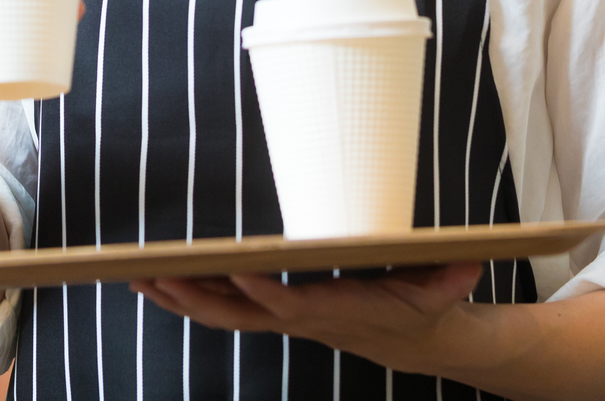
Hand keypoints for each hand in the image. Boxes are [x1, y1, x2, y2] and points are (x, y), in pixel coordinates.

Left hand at [130, 262, 484, 374]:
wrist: (418, 341)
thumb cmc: (424, 306)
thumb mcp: (444, 289)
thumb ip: (451, 277)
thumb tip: (468, 262)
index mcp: (336, 311)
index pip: (292, 306)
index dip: (264, 293)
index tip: (237, 271)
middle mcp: (301, 319)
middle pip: (238, 316)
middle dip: (194, 298)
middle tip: (154, 276)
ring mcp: (284, 319)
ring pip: (222, 315)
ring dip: (178, 299)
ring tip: (137, 279)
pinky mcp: (276, 314)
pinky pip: (225, 309)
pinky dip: (190, 297)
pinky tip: (158, 284)